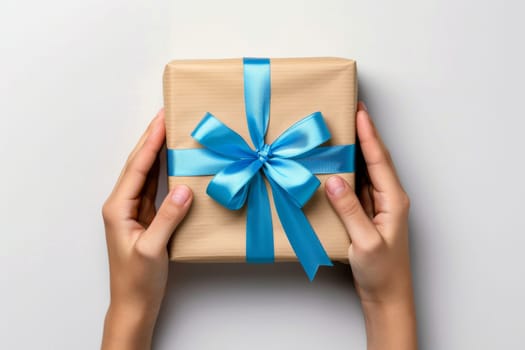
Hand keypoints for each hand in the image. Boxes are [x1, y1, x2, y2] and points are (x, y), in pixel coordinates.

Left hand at [101, 109, 192, 349]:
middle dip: (151, 138)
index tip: (162, 119)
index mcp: (118, 208)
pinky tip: (171, 161)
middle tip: (166, 114)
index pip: (137, 168)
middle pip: (138, 164)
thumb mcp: (152, 249)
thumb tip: (184, 188)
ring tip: (169, 129)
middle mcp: (123, 204)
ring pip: (146, 173)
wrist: (134, 303)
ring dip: (156, 151)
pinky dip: (163, 170)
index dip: (150, 142)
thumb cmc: (137, 280)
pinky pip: (154, 187)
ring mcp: (134, 210)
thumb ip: (168, 218)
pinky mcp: (146, 218)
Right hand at [325, 102, 415, 349]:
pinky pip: (357, 187)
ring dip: (356, 151)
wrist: (386, 296)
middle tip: (351, 112)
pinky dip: (348, 172)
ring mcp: (377, 206)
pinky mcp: (367, 215)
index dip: (369, 135)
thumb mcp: (365, 241)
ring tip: (342, 132)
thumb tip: (333, 180)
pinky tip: (337, 166)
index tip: (360, 112)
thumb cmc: (382, 272)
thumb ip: (350, 210)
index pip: (379, 160)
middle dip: (365, 134)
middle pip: (375, 160)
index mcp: (394, 200)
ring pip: (366, 172)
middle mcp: (388, 198)